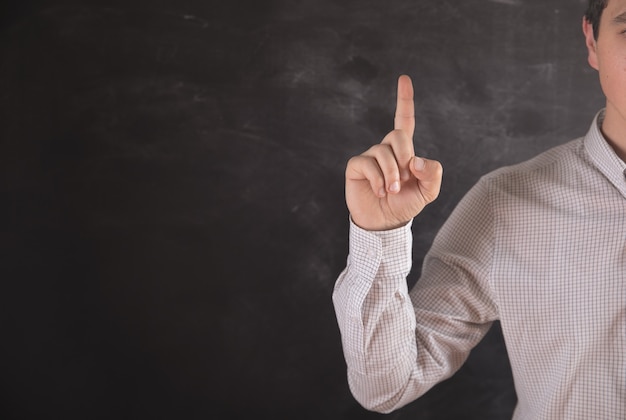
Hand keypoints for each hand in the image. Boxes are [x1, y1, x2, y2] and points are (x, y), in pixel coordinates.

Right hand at [345, 75, 442, 230]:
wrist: (384, 223)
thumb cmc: (405, 205)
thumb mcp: (428, 192)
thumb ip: (433, 174)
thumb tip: (417, 160)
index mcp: (404, 151)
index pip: (404, 120)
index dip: (404, 100)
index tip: (404, 79)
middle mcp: (386, 149)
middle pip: (398, 134)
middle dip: (405, 157)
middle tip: (403, 180)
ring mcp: (370, 157)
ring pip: (383, 151)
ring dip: (391, 174)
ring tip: (391, 191)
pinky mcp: (356, 167)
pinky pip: (367, 163)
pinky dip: (378, 179)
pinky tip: (379, 191)